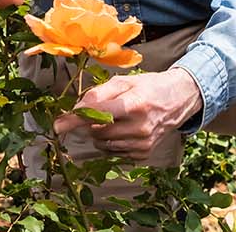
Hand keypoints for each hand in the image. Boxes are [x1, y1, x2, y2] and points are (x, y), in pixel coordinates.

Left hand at [53, 69, 203, 160]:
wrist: (178, 100)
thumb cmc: (148, 87)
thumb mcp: (124, 81)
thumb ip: (98, 93)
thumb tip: (77, 109)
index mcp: (135, 104)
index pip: (97, 114)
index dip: (75, 119)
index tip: (57, 125)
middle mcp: (140, 127)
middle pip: (97, 131)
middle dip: (91, 122)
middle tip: (100, 111)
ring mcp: (143, 143)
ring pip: (103, 144)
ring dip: (100, 133)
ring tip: (115, 119)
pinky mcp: (144, 154)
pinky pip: (114, 152)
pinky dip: (111, 142)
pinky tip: (124, 130)